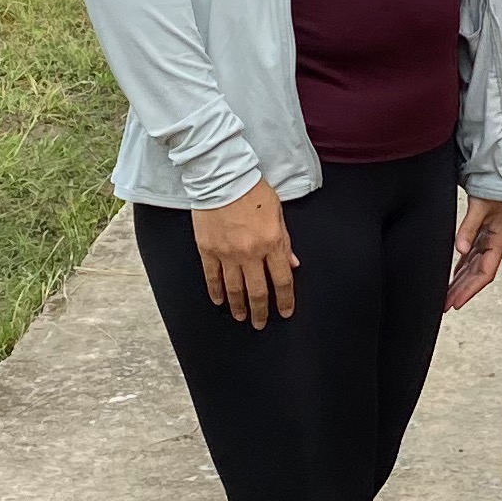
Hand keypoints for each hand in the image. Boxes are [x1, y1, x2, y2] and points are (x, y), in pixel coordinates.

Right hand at [192, 182, 296, 325]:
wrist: (223, 177)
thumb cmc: (253, 190)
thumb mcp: (278, 212)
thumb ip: (285, 241)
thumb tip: (293, 264)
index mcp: (272, 243)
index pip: (282, 280)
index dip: (285, 300)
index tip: (286, 312)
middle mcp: (251, 253)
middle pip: (258, 291)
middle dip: (261, 311)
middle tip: (260, 323)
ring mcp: (227, 253)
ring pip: (234, 289)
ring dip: (239, 306)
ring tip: (241, 316)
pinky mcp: (208, 249)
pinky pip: (212, 277)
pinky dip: (215, 291)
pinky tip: (218, 301)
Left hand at [446, 196, 501, 309]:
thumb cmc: (496, 189)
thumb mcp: (480, 208)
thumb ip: (468, 228)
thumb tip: (459, 249)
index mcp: (500, 241)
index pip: (485, 273)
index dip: (470, 289)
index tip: (457, 301)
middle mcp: (495, 244)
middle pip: (478, 274)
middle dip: (462, 290)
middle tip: (447, 305)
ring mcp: (490, 240)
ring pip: (474, 267)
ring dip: (461, 282)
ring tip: (448, 295)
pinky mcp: (484, 234)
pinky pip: (472, 256)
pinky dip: (462, 267)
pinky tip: (455, 275)